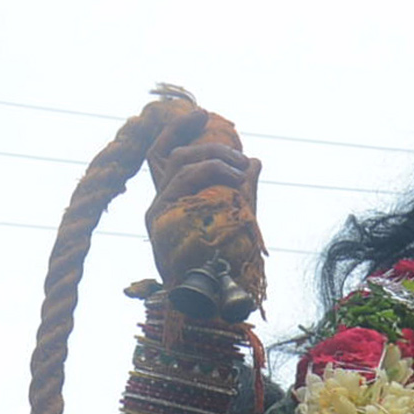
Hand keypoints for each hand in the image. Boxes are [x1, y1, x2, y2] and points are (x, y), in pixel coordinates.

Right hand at [143, 107, 263, 295]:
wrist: (211, 301)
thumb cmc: (225, 264)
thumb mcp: (238, 218)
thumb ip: (244, 189)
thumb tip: (256, 160)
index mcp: (173, 201)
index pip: (165, 156)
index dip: (178, 130)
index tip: (200, 112)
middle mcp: (160, 203)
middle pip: (174, 154)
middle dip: (209, 145)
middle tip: (239, 153)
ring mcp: (157, 211)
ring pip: (180, 164)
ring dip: (215, 158)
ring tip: (241, 169)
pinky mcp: (159, 220)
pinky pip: (182, 183)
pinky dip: (212, 173)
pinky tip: (235, 177)